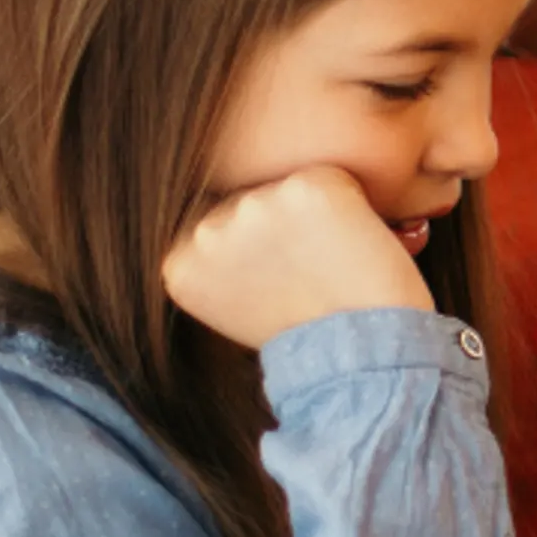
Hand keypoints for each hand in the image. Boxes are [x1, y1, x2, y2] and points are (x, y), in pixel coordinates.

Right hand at [161, 166, 432, 348]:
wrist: (356, 355)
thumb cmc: (308, 336)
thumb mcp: (234, 306)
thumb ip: (219, 264)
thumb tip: (231, 229)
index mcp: (180, 262)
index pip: (216, 227)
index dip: (259, 249)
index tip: (279, 281)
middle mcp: (206, 231)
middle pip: (249, 203)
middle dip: (281, 228)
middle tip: (311, 272)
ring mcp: (252, 206)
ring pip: (288, 189)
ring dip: (312, 215)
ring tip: (330, 262)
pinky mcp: (302, 189)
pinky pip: (331, 180)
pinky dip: (350, 205)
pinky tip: (351, 245)